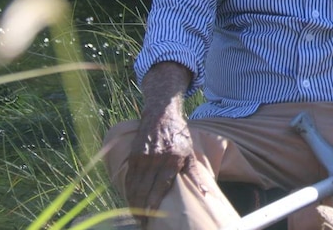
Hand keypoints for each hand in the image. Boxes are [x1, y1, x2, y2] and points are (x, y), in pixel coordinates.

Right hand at [123, 63, 210, 225]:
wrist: (162, 114)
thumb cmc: (179, 136)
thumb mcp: (190, 153)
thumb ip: (194, 174)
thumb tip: (204, 194)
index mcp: (171, 159)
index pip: (159, 187)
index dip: (153, 204)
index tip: (150, 217)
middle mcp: (155, 158)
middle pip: (144, 189)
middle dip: (141, 209)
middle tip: (142, 223)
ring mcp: (142, 156)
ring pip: (134, 185)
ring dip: (133, 202)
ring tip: (135, 216)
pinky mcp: (133, 154)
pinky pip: (129, 177)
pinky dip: (128, 190)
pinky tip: (130, 200)